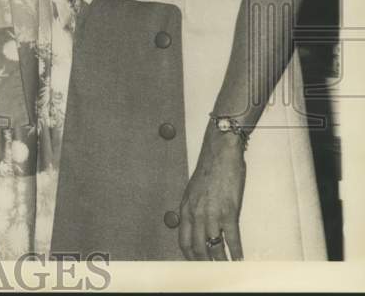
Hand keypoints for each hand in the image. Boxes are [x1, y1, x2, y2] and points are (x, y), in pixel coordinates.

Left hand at [178, 124, 245, 259]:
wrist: (220, 152)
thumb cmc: (209, 170)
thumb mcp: (193, 191)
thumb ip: (193, 209)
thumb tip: (195, 226)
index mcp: (185, 208)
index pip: (183, 241)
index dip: (190, 257)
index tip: (197, 265)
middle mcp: (195, 213)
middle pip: (197, 248)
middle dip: (205, 264)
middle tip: (212, 273)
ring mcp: (212, 213)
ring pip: (214, 246)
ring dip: (221, 262)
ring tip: (227, 270)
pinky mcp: (229, 210)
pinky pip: (231, 238)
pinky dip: (236, 252)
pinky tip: (240, 259)